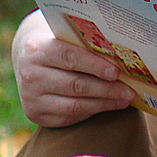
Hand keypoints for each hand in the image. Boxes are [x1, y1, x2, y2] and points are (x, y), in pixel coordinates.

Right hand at [12, 10, 134, 127]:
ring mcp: (31, 98)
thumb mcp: (64, 40)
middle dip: (106, 88)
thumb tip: (122, 59)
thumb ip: (85, 47)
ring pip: (74, 105)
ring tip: (124, 99)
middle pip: (75, 84)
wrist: (28, 62)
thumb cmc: (57, 47)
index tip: (116, 72)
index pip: (70, 57)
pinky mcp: (35, 115)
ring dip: (104, 103)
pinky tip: (109, 105)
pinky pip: (70, 116)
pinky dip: (93, 111)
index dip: (95, 65)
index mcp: (36, 50)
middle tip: (129, 90)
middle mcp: (30, 75)